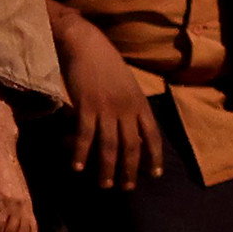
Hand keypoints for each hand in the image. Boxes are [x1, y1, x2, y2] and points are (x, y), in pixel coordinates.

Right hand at [57, 29, 165, 189]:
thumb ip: (130, 105)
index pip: (153, 135)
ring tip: (104, 184)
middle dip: (130, 170)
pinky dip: (81, 154)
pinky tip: (77, 167)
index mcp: (140, 102)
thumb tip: (131, 127)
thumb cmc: (106, 62)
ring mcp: (107, 108)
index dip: (155, 157)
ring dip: (107, 168)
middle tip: (126, 187)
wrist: (86, 44)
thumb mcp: (128, 84)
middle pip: (132, 146)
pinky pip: (85, 136)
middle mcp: (127, 108)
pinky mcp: (86, 106)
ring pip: (110, 146)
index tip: (154, 174)